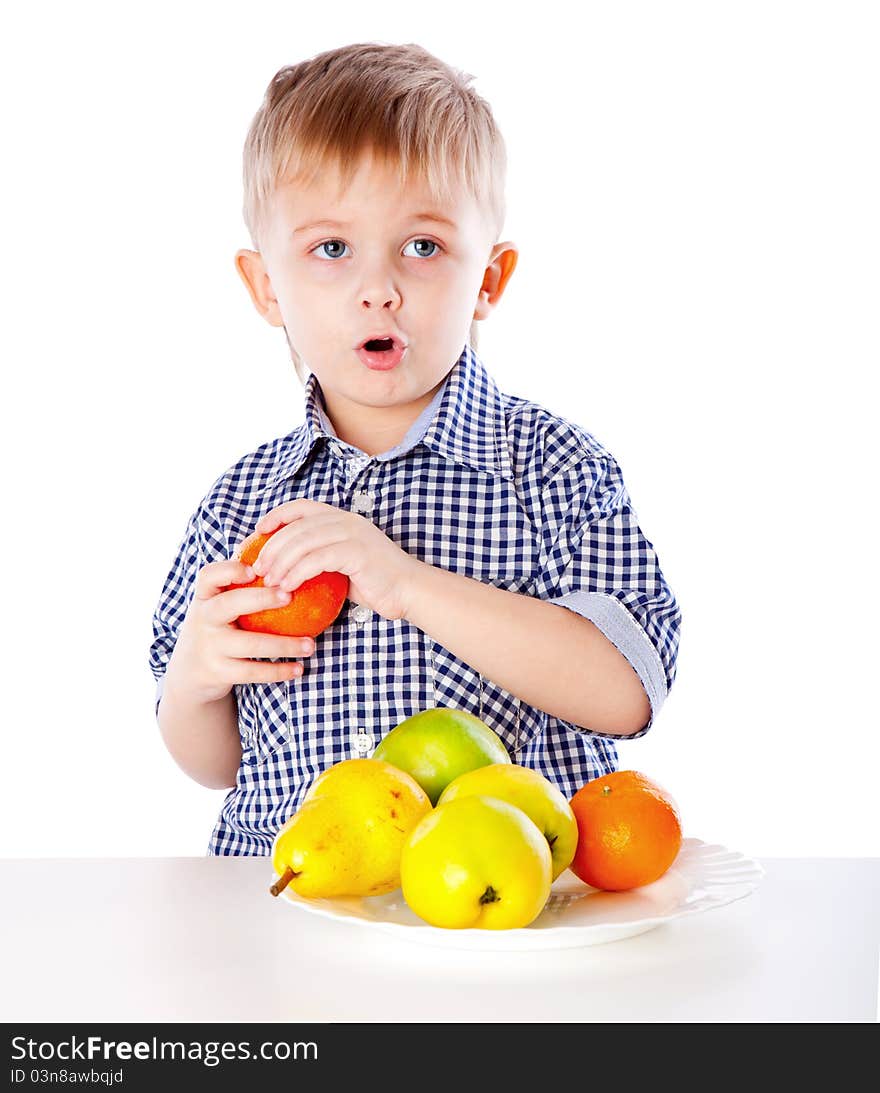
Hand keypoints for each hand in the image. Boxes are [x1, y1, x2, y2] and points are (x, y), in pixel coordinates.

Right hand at [163, 559, 317, 704]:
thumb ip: (240, 583)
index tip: (255, 569)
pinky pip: (252, 672)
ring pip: (249, 644)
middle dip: (260, 599)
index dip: (230, 570)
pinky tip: (299, 669)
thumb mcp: (218, 603)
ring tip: (311, 644)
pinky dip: (278, 671)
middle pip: (229, 605)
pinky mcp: (219, 672)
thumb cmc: (218, 626)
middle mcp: (203, 619)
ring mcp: (210, 647)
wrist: (191, 671)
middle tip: (290, 595)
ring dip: (284, 644)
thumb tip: (285, 550)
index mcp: (205, 597)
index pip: (209, 575)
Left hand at [250, 499, 421, 621]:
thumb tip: (284, 568)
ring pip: (302, 542)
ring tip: (268, 582)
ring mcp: (352, 534)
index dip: (276, 516)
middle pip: (296, 527)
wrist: (409, 590)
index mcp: (342, 518)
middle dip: (271, 547)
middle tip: (257, 569)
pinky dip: (296, 574)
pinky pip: (316, 560)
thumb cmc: (375, 582)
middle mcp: (346, 520)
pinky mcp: (356, 552)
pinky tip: (287, 588)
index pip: (301, 507)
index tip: (257, 534)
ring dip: (280, 562)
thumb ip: (319, 557)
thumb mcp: (343, 564)